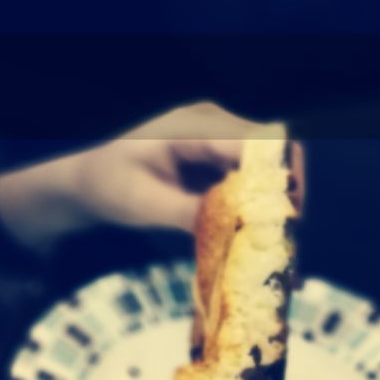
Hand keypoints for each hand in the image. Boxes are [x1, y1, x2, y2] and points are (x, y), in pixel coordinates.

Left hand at [0, 102, 282, 248]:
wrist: (87, 178)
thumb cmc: (106, 183)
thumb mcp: (140, 202)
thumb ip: (184, 211)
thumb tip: (231, 231)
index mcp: (191, 126)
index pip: (253, 141)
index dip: (279, 174)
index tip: (292, 213)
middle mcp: (212, 126)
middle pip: (271, 152)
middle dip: (286, 194)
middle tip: (290, 241)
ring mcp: (218, 141)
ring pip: (266, 169)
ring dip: (275, 207)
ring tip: (283, 253)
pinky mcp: (219, 161)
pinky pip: (251, 181)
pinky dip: (257, 211)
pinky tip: (260, 246)